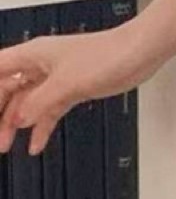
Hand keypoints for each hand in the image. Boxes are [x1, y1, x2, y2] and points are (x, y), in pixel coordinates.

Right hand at [0, 25, 158, 156]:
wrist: (139, 53)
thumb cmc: (106, 56)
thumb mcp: (67, 83)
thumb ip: (40, 102)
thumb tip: (19, 119)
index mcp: (32, 55)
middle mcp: (40, 65)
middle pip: (8, 90)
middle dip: (0, 114)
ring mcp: (57, 78)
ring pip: (28, 103)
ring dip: (17, 124)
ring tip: (6, 145)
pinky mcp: (73, 89)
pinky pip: (50, 109)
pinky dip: (42, 126)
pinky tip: (36, 143)